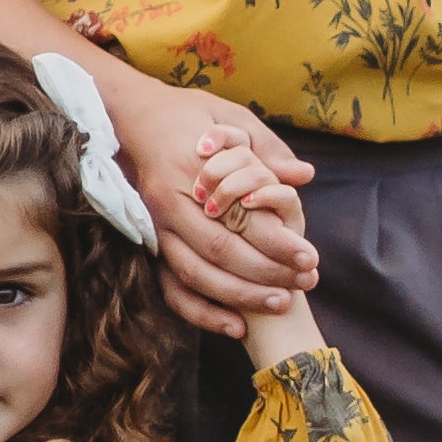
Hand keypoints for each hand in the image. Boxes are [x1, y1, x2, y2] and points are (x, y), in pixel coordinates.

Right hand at [73, 36, 315, 334]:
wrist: (131, 116)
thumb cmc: (188, 115)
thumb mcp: (230, 116)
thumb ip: (267, 147)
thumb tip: (303, 175)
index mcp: (195, 169)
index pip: (242, 216)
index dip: (278, 242)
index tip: (310, 257)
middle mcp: (171, 201)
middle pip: (221, 250)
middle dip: (266, 274)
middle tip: (305, 283)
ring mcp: (155, 225)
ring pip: (196, 274)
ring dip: (239, 296)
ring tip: (279, 303)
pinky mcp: (148, 243)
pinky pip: (171, 288)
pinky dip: (201, 312)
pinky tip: (234, 325)